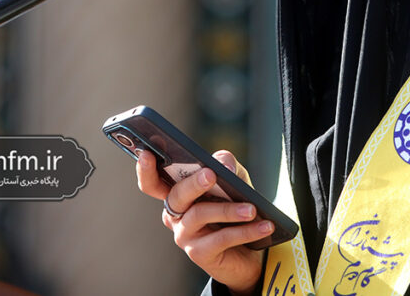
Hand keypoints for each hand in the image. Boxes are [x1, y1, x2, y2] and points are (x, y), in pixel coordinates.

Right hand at [136, 149, 271, 294]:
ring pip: (200, 215)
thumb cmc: (235, 206)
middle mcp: (175, 215)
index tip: (146, 154)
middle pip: (176, 196)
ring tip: (252, 209)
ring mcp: (184, 236)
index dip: (145, 170)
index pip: (153, 182)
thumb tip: (222, 167)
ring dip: (229, 209)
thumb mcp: (234, 179)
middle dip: (193, 184)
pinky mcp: (199, 254)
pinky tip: (263, 225)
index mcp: (177, 193)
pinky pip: (220, 239)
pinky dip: (245, 231)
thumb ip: (226, 164)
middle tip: (210, 175)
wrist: (249, 249)